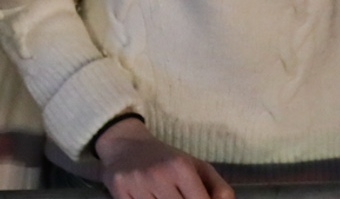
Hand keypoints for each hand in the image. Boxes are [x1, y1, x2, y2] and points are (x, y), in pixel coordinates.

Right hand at [95, 117, 233, 198]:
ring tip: (162, 196)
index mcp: (181, 167)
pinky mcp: (119, 191)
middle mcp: (158, 174)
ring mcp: (136, 184)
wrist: (125, 145)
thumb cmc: (167, 161)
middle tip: (177, 195)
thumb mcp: (197, 167)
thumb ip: (220, 190)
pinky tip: (149, 197)